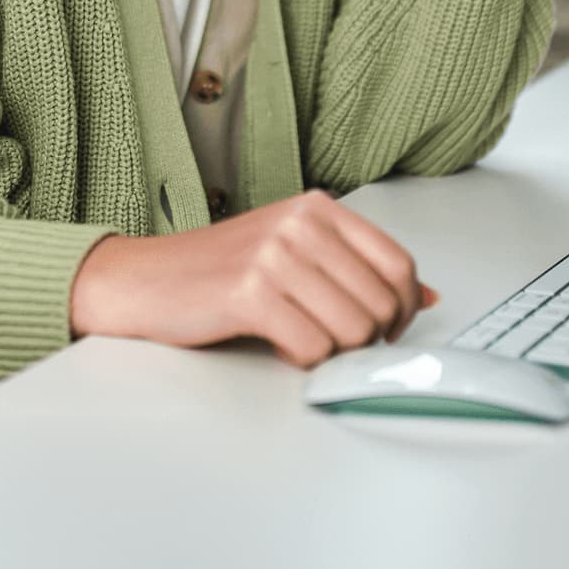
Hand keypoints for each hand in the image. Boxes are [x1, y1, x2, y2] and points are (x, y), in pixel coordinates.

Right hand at [69, 190, 439, 368]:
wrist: (142, 280)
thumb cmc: (217, 271)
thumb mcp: (293, 252)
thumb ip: (355, 268)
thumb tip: (426, 297)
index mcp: (317, 207)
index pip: (399, 264)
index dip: (402, 310)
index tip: (386, 330)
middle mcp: (300, 223)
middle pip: (381, 304)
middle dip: (365, 339)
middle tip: (332, 342)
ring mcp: (275, 255)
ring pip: (352, 330)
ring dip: (333, 352)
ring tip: (301, 340)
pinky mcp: (250, 293)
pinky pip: (313, 348)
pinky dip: (303, 361)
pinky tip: (279, 346)